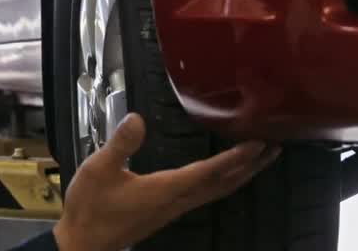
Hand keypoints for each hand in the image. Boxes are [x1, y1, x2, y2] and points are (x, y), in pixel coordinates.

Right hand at [53, 113, 280, 250]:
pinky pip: (204, 195)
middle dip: (249, 167)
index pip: (208, 172)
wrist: (83, 242)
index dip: (234, 158)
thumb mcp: (98, 169)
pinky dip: (221, 181)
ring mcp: (173, 209)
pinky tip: (220, 175)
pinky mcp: (166, 211)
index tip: (258, 143)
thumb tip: (137, 118)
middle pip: (222, 185)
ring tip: (257, 160)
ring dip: (239, 175)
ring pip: (216, 192)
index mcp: (165, 189)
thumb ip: (121, 144)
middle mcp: (176, 201)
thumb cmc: (91, 207)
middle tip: (273, 149)